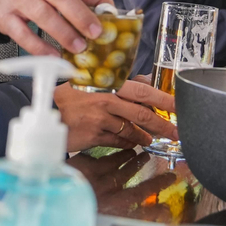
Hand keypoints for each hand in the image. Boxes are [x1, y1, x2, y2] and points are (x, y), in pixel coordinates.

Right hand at [55, 80, 178, 153]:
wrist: (46, 111)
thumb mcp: (93, 83)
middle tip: (176, 131)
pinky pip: (119, 141)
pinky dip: (128, 143)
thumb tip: (145, 82)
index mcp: (109, 84)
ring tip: (151, 139)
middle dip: (163, 124)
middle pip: (143, 114)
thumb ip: (119, 83)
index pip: (144, 91)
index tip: (179, 105)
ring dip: (145, 136)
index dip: (164, 99)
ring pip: (132, 131)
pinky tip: (131, 143)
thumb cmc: (70, 96)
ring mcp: (101, 119)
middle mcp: (107, 100)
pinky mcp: (94, 135)